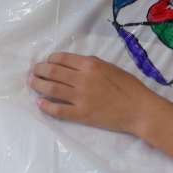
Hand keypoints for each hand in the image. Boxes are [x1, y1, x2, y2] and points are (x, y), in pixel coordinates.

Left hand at [29, 52, 161, 135]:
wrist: (139, 109)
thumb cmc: (129, 87)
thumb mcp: (110, 67)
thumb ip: (91, 65)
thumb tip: (73, 66)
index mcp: (90, 65)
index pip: (61, 59)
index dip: (49, 59)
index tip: (46, 62)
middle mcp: (81, 79)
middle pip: (52, 72)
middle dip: (39, 70)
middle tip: (34, 72)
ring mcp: (80, 97)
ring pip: (50, 89)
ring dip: (38, 85)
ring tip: (32, 84)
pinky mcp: (81, 114)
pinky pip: (57, 110)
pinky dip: (46, 106)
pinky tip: (40, 103)